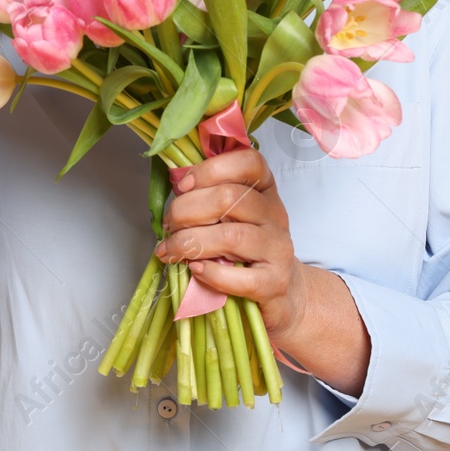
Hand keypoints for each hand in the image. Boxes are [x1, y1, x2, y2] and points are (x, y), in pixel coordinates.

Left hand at [153, 147, 309, 340]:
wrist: (281, 288)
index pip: (247, 162)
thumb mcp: (232, 214)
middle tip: (168, 225)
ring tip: (171, 250)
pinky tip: (196, 270)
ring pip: (230, 236)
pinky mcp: (275, 281)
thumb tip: (176, 189)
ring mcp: (277, 247)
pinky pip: (241, 277)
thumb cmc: (246, 247)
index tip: (182, 186)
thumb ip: (210, 196)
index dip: (210, 170)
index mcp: (264, 189)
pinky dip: (211, 274)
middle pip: (229, 198)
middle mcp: (275, 213)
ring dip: (190, 242)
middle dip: (186, 210)